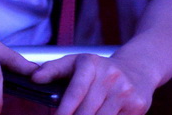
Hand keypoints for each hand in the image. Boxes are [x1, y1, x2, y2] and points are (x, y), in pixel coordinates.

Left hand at [31, 53, 157, 114]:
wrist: (136, 69)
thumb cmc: (98, 70)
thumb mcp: (76, 62)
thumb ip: (53, 69)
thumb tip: (34, 79)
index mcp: (91, 63)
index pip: (76, 91)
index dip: (65, 110)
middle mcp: (110, 76)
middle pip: (87, 111)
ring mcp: (125, 91)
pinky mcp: (137, 106)